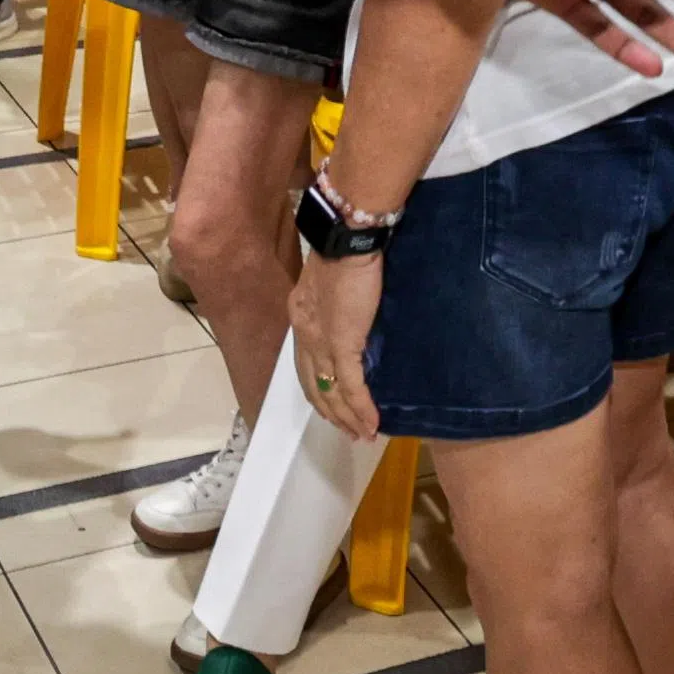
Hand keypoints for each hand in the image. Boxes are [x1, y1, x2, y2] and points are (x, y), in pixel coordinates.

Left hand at [289, 242, 387, 444]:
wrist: (348, 239)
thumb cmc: (346, 248)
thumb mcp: (333, 279)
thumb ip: (336, 301)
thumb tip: (352, 312)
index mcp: (301, 317)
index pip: (305, 364)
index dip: (319, 387)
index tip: (332, 405)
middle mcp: (305, 335)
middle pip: (314, 386)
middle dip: (331, 412)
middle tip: (348, 430)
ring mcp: (321, 343)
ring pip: (331, 393)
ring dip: (347, 418)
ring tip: (363, 435)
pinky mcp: (342, 345)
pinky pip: (351, 387)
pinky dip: (362, 409)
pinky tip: (372, 423)